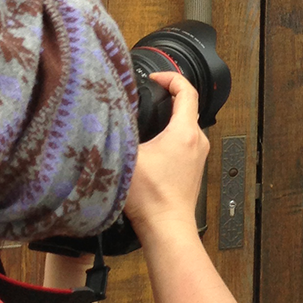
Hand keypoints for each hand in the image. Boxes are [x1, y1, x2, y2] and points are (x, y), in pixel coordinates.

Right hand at [123, 72, 209, 240]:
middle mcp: (198, 141)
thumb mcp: (127, 156)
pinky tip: (152, 142)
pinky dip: (171, 134)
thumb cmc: (151, 197)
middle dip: (168, 95)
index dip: (171, 77)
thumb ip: (117, 133)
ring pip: (186, 125)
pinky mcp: (194, 167)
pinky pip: (185, 141)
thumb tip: (104, 115)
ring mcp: (199, 155)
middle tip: (148, 92)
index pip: (187, 90)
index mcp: (185, 132)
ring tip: (147, 116)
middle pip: (188, 107)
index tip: (156, 76)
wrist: (166, 226)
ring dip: (169, 117)